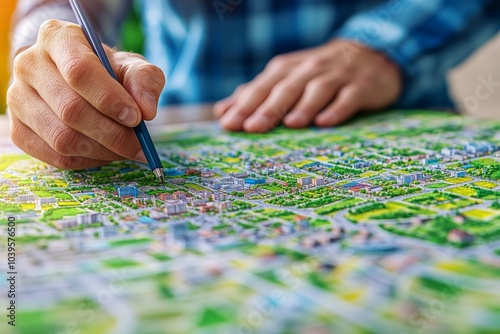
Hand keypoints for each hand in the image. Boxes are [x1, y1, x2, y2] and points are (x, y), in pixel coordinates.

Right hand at [7, 19, 164, 168]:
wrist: (79, 81)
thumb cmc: (108, 71)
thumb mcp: (132, 66)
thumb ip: (145, 80)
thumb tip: (146, 110)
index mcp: (57, 38)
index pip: (79, 70)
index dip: (110, 99)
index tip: (136, 118)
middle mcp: (29, 64)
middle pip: (71, 109)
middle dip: (113, 133)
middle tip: (139, 145)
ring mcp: (18, 98)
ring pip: (62, 138)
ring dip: (102, 151)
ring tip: (126, 149)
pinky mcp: (18, 130)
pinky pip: (56, 157)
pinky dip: (88, 162)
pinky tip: (105, 153)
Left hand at [214, 39, 401, 131]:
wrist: (368, 55)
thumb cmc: (317, 74)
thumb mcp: (285, 78)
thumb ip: (256, 94)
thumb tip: (222, 112)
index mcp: (286, 69)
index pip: (262, 87)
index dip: (245, 105)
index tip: (229, 124)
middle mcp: (309, 70)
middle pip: (286, 88)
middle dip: (268, 107)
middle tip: (252, 128)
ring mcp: (336, 76)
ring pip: (317, 90)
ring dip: (303, 106)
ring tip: (290, 124)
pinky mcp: (361, 86)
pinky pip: (348, 97)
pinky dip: (337, 109)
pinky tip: (325, 122)